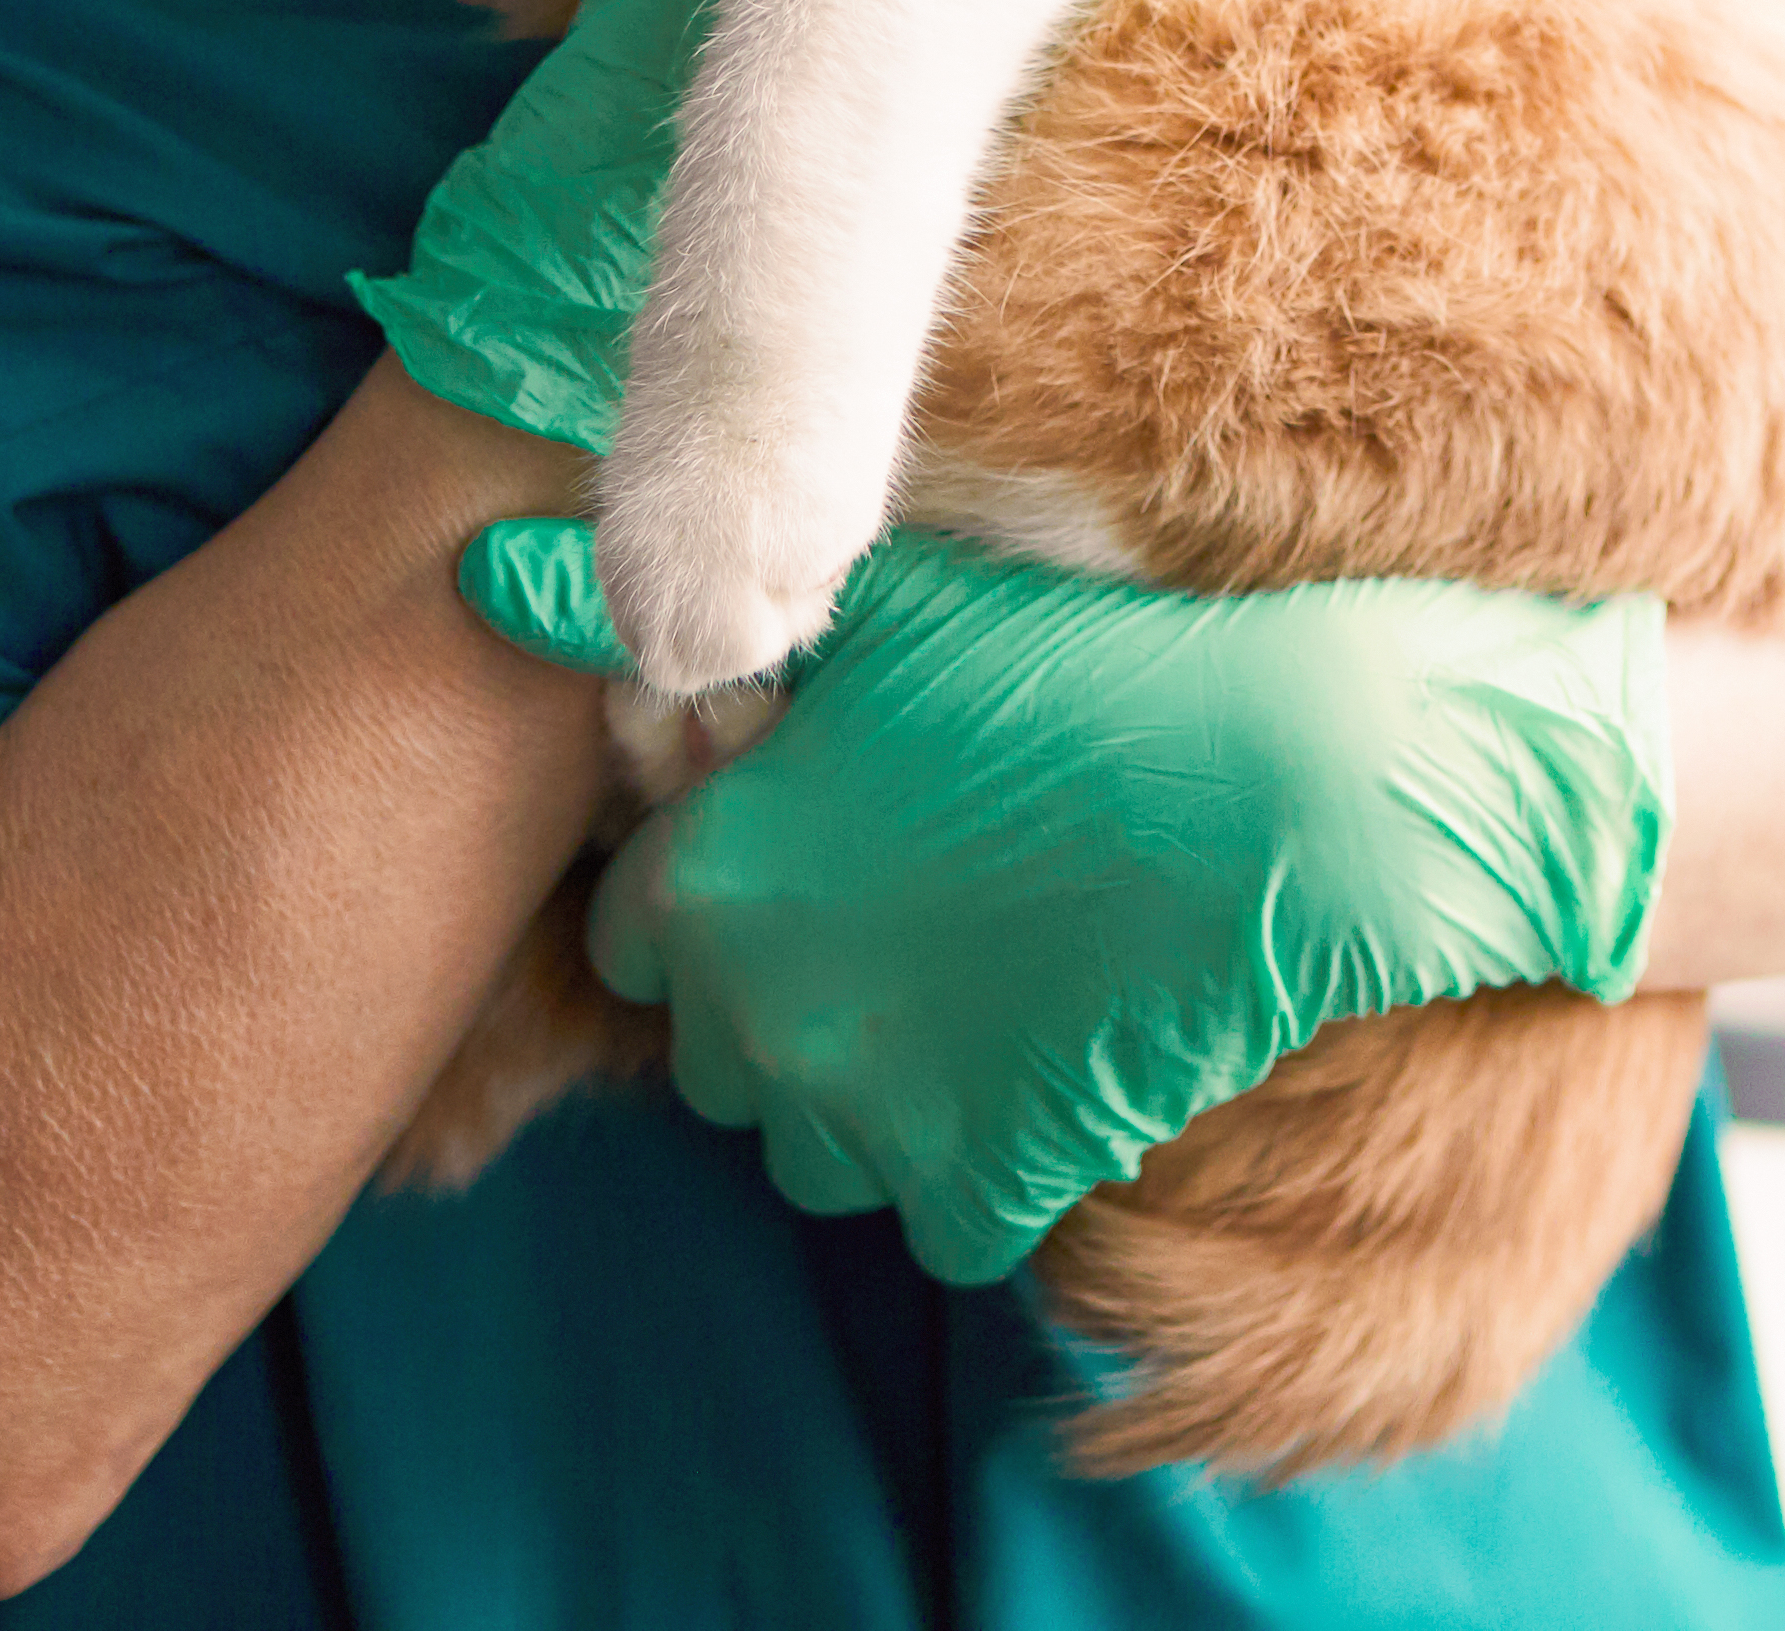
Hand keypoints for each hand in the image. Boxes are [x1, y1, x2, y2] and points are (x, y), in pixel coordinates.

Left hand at [458, 519, 1671, 1284]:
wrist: (1292, 784)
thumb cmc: (1084, 667)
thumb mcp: (882, 608)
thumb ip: (693, 601)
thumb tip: (492, 569)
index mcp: (706, 880)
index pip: (630, 926)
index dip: (720, 881)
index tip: (816, 839)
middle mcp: (754, 1021)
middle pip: (717, 1048)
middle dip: (787, 991)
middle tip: (911, 905)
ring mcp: (868, 1124)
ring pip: (815, 1144)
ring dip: (875, 1083)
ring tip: (981, 978)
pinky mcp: (982, 1190)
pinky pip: (940, 1214)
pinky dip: (983, 1159)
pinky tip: (1050, 1054)